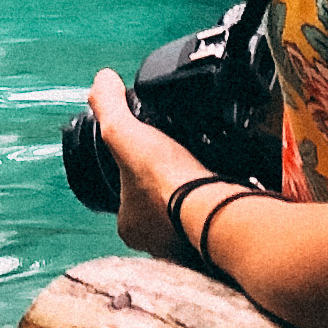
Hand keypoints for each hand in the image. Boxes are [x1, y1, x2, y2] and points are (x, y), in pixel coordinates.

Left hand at [88, 68, 207, 261]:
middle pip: (158, 214)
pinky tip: (225, 190)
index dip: (133, 178)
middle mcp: (156, 245)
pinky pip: (216, 226)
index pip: (125, 201)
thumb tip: (101, 79)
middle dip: (167, 194)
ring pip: (188, 222)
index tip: (150, 160)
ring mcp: (188, 248)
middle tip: (181, 167)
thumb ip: (109, 106)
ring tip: (204, 176)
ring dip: (195, 203)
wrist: (214, 207)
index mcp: (129, 225)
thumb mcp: (124, 134)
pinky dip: (219, 210)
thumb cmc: (165, 178)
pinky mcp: (218, 245)